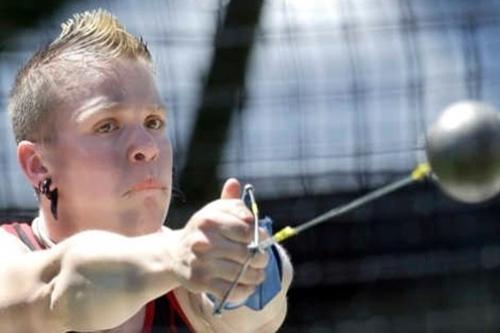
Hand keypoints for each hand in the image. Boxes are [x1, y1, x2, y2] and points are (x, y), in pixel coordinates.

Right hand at [173, 178, 268, 303]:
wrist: (176, 253)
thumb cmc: (205, 230)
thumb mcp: (215, 211)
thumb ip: (230, 201)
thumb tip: (234, 183)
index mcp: (209, 219)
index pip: (247, 229)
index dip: (261, 236)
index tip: (263, 240)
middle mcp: (203, 240)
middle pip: (247, 253)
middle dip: (261, 258)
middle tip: (263, 260)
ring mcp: (200, 262)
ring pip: (241, 273)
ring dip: (256, 276)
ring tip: (258, 274)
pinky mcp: (199, 282)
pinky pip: (231, 290)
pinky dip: (245, 291)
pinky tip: (248, 286)